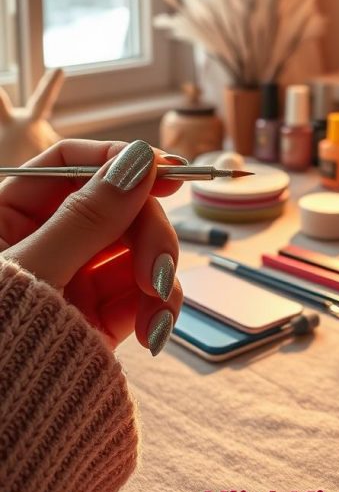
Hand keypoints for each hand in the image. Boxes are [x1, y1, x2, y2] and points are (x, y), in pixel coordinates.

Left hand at [0, 139, 184, 353]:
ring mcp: (71, 282)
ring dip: (158, 273)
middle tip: (158, 267)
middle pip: (116, 206)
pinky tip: (156, 331)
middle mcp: (42, 243)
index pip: (69, 166)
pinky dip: (157, 307)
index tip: (169, 171)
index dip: (119, 161)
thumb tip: (138, 159)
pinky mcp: (95, 321)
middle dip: (147, 233)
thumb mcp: (30, 274)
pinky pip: (140, 295)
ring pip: (135, 249)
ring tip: (158, 310)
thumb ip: (86, 217)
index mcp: (6, 218)